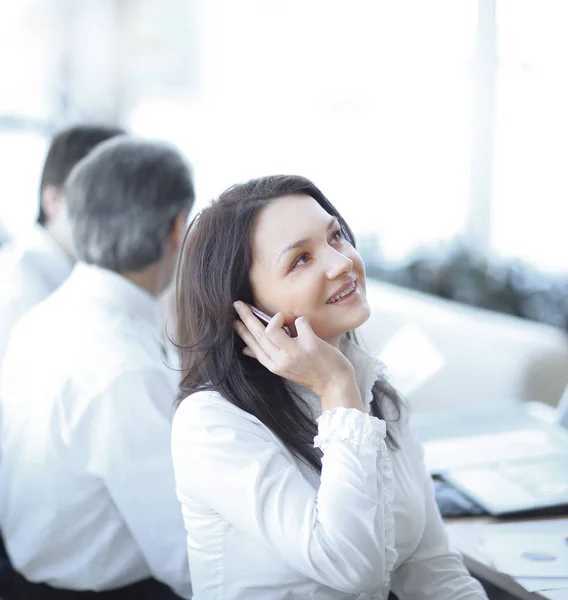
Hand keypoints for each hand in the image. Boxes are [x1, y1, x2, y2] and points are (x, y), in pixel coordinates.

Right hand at [233, 302, 362, 411]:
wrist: (335, 384)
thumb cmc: (311, 373)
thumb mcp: (284, 369)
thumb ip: (266, 357)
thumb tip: (244, 349)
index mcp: (273, 365)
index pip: (252, 344)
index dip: (241, 330)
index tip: (233, 319)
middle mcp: (280, 360)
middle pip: (258, 333)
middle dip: (246, 316)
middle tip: (238, 303)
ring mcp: (294, 352)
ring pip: (271, 328)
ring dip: (277, 317)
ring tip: (284, 318)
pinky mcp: (309, 344)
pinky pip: (299, 321)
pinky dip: (301, 319)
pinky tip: (305, 325)